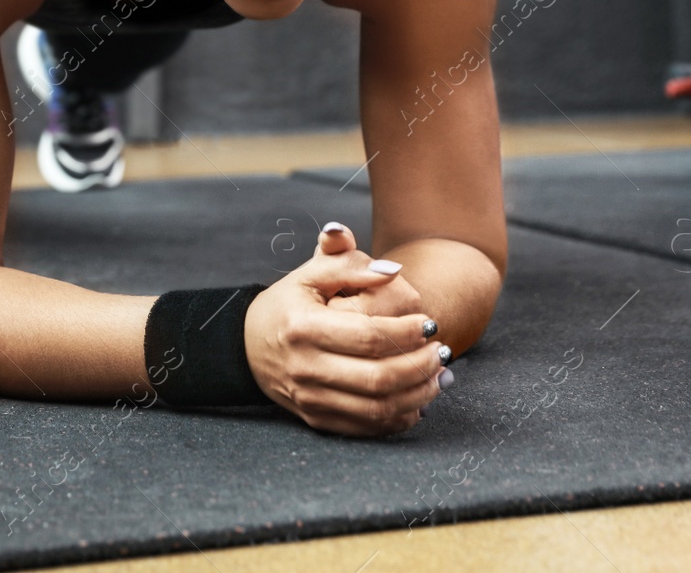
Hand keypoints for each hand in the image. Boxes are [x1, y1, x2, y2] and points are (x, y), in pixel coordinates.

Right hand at [244, 222, 448, 435]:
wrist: (248, 344)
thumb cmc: (289, 303)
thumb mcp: (310, 274)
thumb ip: (349, 263)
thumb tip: (392, 271)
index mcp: (304, 327)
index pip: (368, 337)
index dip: (407, 333)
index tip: (430, 323)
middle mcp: (305, 368)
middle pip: (378, 378)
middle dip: (420, 366)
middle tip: (441, 350)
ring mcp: (310, 398)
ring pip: (377, 408)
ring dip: (418, 394)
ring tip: (439, 374)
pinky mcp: (317, 419)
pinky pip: (368, 427)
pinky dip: (401, 416)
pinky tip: (419, 398)